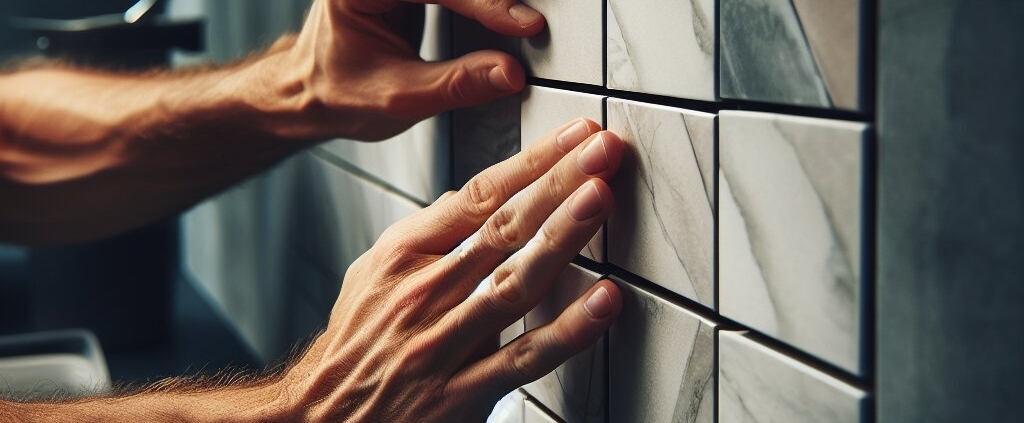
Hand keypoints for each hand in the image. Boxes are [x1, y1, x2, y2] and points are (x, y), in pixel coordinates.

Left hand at [249, 0, 545, 141]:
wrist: (311, 96)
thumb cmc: (338, 95)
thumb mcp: (398, 99)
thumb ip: (456, 84)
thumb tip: (509, 72)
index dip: (487, 5)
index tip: (525, 24)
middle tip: (532, 17)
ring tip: (524, 17)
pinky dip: (484, 1)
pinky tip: (508, 11)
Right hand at [275, 119, 624, 420]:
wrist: (321, 418)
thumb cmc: (356, 343)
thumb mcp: (372, 272)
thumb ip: (426, 234)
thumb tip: (475, 196)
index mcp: (404, 255)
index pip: (477, 196)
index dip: (530, 162)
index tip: (573, 136)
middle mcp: (424, 293)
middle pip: (502, 228)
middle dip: (557, 182)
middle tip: (602, 149)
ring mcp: (444, 343)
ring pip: (515, 282)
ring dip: (562, 237)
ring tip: (599, 198)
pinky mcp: (463, 394)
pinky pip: (524, 357)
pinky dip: (568, 330)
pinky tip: (604, 301)